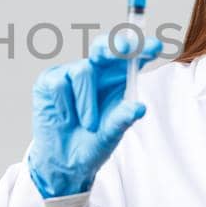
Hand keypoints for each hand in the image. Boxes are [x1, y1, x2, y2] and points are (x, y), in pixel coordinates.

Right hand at [27, 34, 162, 197]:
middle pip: (105, 46)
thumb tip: (138, 108)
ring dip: (86, 102)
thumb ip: (122, 119)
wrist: (64, 161)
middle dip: (115, 46)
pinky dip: (65, 105)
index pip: (132, 58)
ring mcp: (71, 73)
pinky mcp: (50, 80)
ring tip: (89, 125)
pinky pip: (60, 83)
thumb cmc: (93, 142)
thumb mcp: (112, 133)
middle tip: (125, 49)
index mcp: (118, 78)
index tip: (155, 47)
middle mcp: (96, 71)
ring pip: (83, 71)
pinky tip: (65, 118)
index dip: (142, 48)